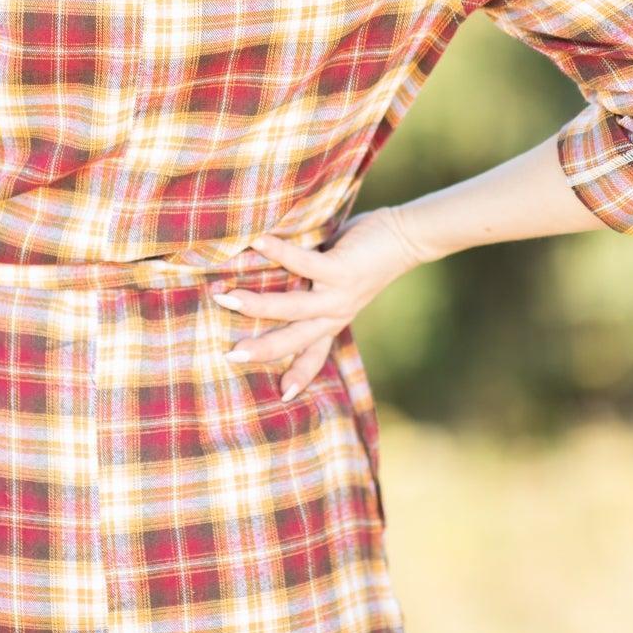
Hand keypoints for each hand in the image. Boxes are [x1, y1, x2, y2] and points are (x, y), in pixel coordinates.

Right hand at [210, 206, 423, 399]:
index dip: (298, 376)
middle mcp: (335, 313)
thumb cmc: (365, 253)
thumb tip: (262, 265)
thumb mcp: (337, 277)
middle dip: (260, 350)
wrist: (407, 237)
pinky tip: (257, 241)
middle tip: (228, 356)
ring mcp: (339, 294)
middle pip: (294, 341)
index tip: (281, 396)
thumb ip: (307, 280)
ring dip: (257, 305)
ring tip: (226, 298)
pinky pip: (304, 263)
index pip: (313, 355)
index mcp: (333, 319)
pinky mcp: (342, 270)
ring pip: (292, 308)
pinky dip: (279, 252)